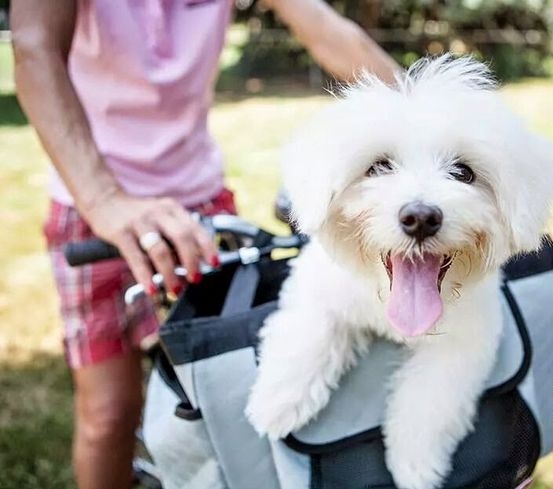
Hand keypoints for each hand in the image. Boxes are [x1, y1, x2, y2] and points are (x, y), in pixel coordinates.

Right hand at [83, 189, 218, 294]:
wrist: (105, 199)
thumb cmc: (139, 216)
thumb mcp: (163, 218)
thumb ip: (177, 238)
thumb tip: (195, 264)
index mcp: (173, 209)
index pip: (196, 229)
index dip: (208, 247)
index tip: (215, 264)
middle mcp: (159, 213)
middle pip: (182, 237)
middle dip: (192, 261)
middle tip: (195, 279)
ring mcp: (140, 222)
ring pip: (160, 250)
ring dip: (170, 273)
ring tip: (174, 289)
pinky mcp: (121, 232)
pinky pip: (136, 258)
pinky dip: (145, 276)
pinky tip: (152, 289)